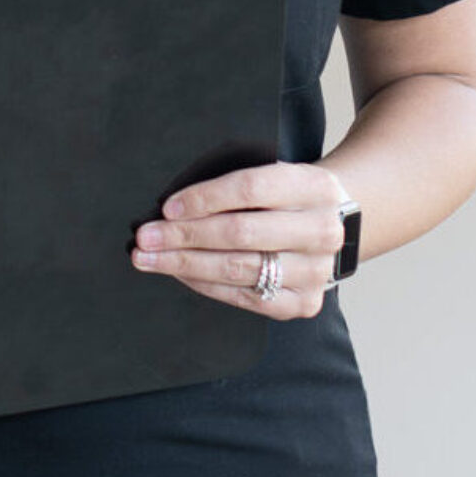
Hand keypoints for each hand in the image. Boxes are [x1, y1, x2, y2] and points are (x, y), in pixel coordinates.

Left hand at [133, 164, 343, 318]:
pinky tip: (180, 273)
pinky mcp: (305, 302)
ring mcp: (316, 270)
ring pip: (239, 268)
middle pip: (240, 233)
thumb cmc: (286, 196)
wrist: (331, 223)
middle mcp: (322, 230)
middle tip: (145, 237)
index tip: (167, 207)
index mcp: (313, 187)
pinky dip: (206, 285)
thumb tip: (172, 206)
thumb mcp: (272, 174)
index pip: (250, 189)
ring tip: (149, 258)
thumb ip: (232, 185)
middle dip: (184, 235)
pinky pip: (246, 297)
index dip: (204, 198)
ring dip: (185, 263)